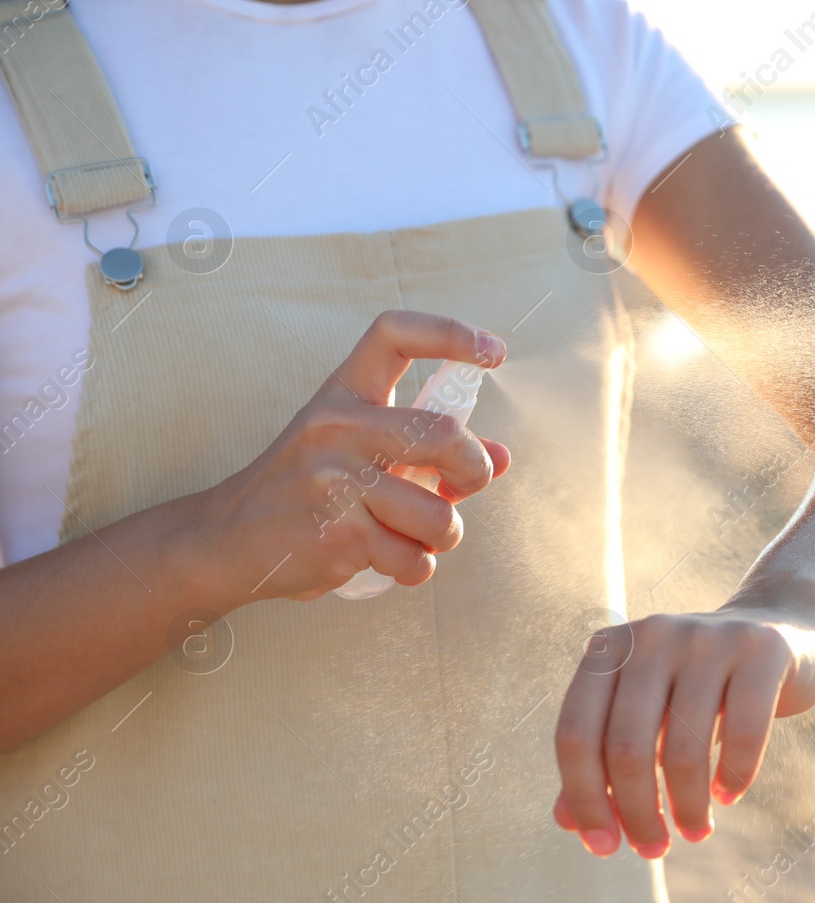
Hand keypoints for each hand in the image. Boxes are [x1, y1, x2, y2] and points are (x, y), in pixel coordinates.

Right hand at [196, 310, 510, 605]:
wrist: (224, 540)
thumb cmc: (306, 491)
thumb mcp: (358, 452)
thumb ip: (428, 451)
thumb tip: (502, 457)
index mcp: (343, 393)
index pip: (394, 333)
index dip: (452, 334)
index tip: (494, 351)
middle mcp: (336, 426)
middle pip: (443, 436)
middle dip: (473, 471)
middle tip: (462, 488)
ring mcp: (333, 480)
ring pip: (437, 514)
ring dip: (443, 536)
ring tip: (416, 537)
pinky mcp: (336, 533)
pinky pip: (413, 558)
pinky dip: (415, 569)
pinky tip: (386, 561)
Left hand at [551, 607, 814, 858]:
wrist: (780, 629)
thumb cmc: (698, 686)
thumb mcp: (646, 715)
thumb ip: (602, 759)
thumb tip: (567, 823)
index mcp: (610, 648)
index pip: (576, 734)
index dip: (584, 799)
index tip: (603, 847)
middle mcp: (652, 635)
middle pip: (625, 747)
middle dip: (637, 814)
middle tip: (653, 849)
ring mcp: (708, 638)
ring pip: (683, 749)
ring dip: (687, 807)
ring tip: (695, 831)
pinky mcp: (761, 650)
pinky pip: (742, 734)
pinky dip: (733, 778)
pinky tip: (728, 795)